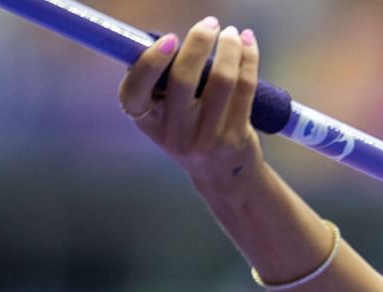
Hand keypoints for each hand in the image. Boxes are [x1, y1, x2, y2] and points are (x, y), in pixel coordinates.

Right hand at [118, 16, 262, 191]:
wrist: (223, 175)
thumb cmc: (190, 131)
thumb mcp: (166, 114)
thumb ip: (162, 83)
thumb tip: (169, 40)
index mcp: (148, 122)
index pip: (134, 92)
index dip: (149, 63)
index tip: (170, 39)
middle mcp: (175, 135)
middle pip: (183, 80)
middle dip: (198, 43)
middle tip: (210, 24)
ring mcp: (207, 139)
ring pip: (221, 81)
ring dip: (229, 49)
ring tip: (231, 33)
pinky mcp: (236, 138)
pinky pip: (245, 90)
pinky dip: (248, 61)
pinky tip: (247, 43)